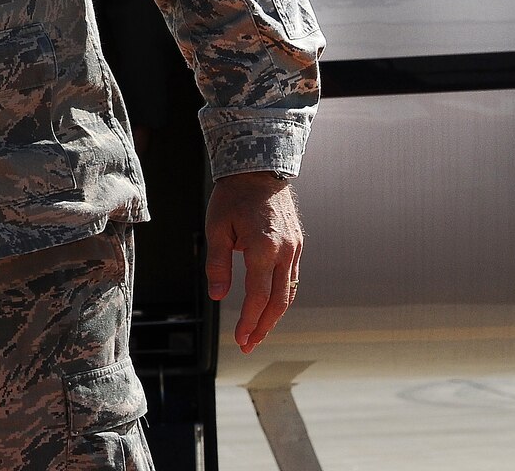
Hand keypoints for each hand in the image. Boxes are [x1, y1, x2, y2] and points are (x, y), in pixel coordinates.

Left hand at [205, 170, 302, 353]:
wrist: (260, 169)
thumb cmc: (233, 197)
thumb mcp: (217, 228)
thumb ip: (218, 264)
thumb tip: (217, 296)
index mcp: (263, 248)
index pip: (257, 297)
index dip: (249, 322)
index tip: (240, 340)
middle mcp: (284, 252)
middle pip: (278, 302)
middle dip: (263, 327)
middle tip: (249, 345)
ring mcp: (294, 248)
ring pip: (288, 292)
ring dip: (274, 316)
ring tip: (258, 332)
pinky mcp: (297, 244)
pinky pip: (291, 278)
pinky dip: (280, 296)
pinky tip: (268, 306)